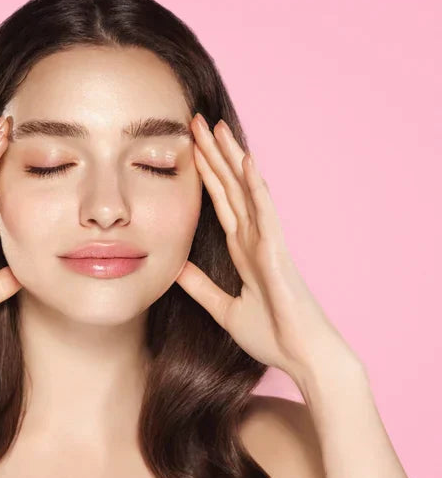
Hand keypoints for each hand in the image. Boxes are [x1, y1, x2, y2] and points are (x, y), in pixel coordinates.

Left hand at [175, 113, 350, 379]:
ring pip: (246, 190)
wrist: (302, 356)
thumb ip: (200, 287)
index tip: (188, 148)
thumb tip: (175, 269)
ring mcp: (268, 241)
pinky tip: (246, 163)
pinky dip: (255, 187)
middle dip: (212, 155)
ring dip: (231, 158)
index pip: (219, 203)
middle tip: (195, 121)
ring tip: (216, 128)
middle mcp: (256, 238)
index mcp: (243, 250)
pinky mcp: (277, 251)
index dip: (204, 175)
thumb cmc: (272, 335)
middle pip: (230, 187)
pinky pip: (265, 212)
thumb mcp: (223, 307)